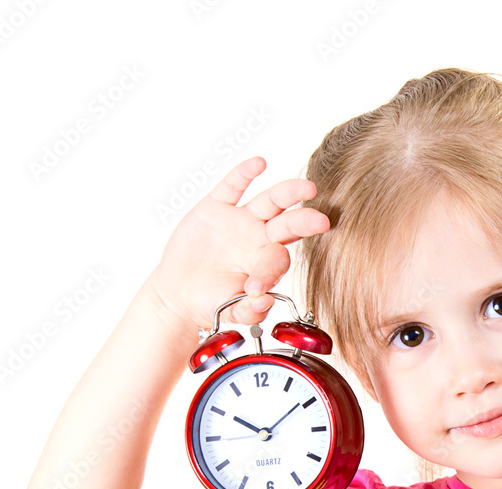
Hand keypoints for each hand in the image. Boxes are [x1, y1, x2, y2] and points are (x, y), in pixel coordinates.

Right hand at [147, 156, 329, 332]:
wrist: (180, 293)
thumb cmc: (211, 302)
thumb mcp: (231, 312)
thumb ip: (250, 311)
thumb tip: (265, 301)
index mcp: (268, 263)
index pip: (278, 261)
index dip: (268, 273)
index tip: (253, 289)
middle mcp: (260, 238)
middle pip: (289, 224)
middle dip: (304, 221)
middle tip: (321, 220)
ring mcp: (240, 220)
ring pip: (270, 201)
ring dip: (288, 192)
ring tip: (307, 187)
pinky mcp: (216, 207)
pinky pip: (233, 187)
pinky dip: (244, 174)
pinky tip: (259, 163)